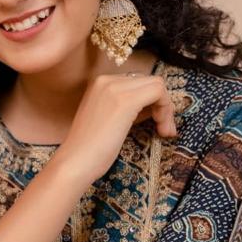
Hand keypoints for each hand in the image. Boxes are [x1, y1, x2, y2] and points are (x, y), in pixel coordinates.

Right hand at [55, 73, 176, 184]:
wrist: (76, 161)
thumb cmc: (91, 148)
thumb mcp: (110, 119)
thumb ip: (128, 107)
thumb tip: (154, 106)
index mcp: (100, 83)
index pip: (139, 81)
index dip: (153, 101)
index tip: (157, 123)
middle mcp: (107, 79)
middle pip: (150, 81)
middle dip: (163, 104)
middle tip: (164, 128)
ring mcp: (116, 87)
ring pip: (157, 85)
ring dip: (166, 108)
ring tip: (164, 130)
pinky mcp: (126, 100)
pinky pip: (159, 92)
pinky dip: (166, 110)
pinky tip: (161, 128)